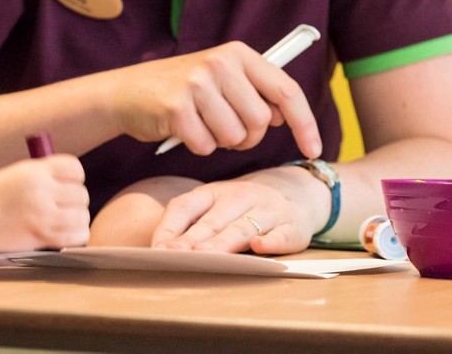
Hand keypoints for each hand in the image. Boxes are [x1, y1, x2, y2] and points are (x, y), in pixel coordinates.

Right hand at [0, 155, 89, 252]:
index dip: (75, 177)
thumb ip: (45, 175)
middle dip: (74, 200)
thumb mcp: (18, 174)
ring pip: (82, 215)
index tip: (66, 185)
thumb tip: (74, 183)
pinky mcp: (42, 237)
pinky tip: (66, 232)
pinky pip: (77, 235)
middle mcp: (41, 191)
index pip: (75, 168)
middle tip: (61, 206)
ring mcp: (42, 215)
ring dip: (77, 218)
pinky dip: (77, 234)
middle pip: (81, 194)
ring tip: (64, 220)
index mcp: (35, 171)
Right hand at [111, 42, 320, 158]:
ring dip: (221, 142)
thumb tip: (285, 115)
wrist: (126, 92)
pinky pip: (206, 146)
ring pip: (236, 137)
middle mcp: (219, 63)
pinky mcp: (177, 108)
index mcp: (237, 53)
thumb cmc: (180, 89)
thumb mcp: (220, 78)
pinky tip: (182, 130)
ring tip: (201, 125)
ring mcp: (197, 84)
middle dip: (248, 136)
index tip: (314, 149)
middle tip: (224, 127)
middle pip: (262, 121)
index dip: (305, 123)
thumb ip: (254, 91)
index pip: (286, 90)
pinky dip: (198, 147)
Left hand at [149, 168, 321, 255]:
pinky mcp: (291, 227)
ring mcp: (267, 211)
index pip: (185, 206)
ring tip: (206, 257)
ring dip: (223, 244)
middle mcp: (239, 197)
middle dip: (192, 242)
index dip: (169, 228)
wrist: (295, 194)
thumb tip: (159, 253)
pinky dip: (271, 242)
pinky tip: (260, 247)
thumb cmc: (242, 209)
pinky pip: (280, 235)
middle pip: (211, 222)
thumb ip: (191, 226)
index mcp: (213, 192)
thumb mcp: (216, 208)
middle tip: (175, 259)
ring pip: (242, 229)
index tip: (157, 251)